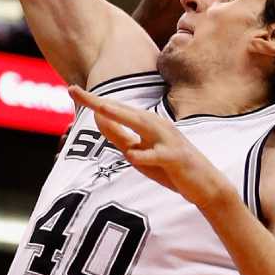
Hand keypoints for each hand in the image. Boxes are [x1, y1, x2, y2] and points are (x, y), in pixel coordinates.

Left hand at [67, 87, 227, 212]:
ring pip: (142, 125)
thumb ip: (120, 137)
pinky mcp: (175, 157)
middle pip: (123, 110)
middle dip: (99, 101)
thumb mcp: (139, 152)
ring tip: (99, 109)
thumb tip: (98, 121)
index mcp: (146, 123)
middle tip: (74, 90)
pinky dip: (145, 156)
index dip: (93, 101)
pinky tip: (133, 156)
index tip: (71, 89)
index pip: (115, 110)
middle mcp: (156, 125)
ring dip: (121, 116)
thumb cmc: (169, 167)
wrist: (203, 185)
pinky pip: (157, 155)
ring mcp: (167, 140)